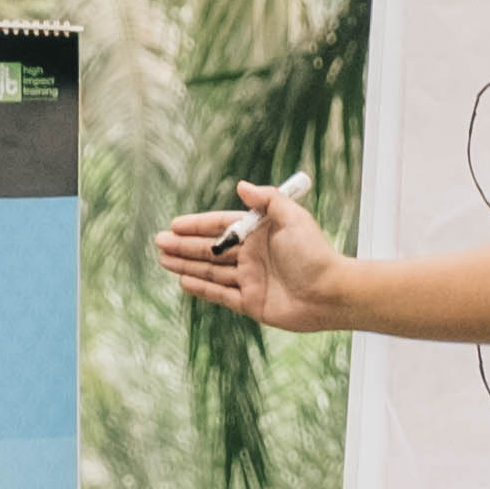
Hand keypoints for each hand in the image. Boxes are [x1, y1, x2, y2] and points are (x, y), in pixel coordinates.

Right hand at [158, 181, 352, 330]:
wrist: (330, 293)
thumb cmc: (315, 254)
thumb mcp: (293, 218)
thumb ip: (267, 200)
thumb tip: (241, 185)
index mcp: (259, 234)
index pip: (221, 226)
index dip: (197, 226)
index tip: (174, 225)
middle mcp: (252, 256)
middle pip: (211, 249)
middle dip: (184, 246)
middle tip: (159, 242)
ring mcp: (250, 280)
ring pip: (211, 271)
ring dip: (187, 265)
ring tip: (163, 259)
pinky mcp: (251, 303)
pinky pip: (220, 294)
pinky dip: (202, 288)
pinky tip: (183, 281)